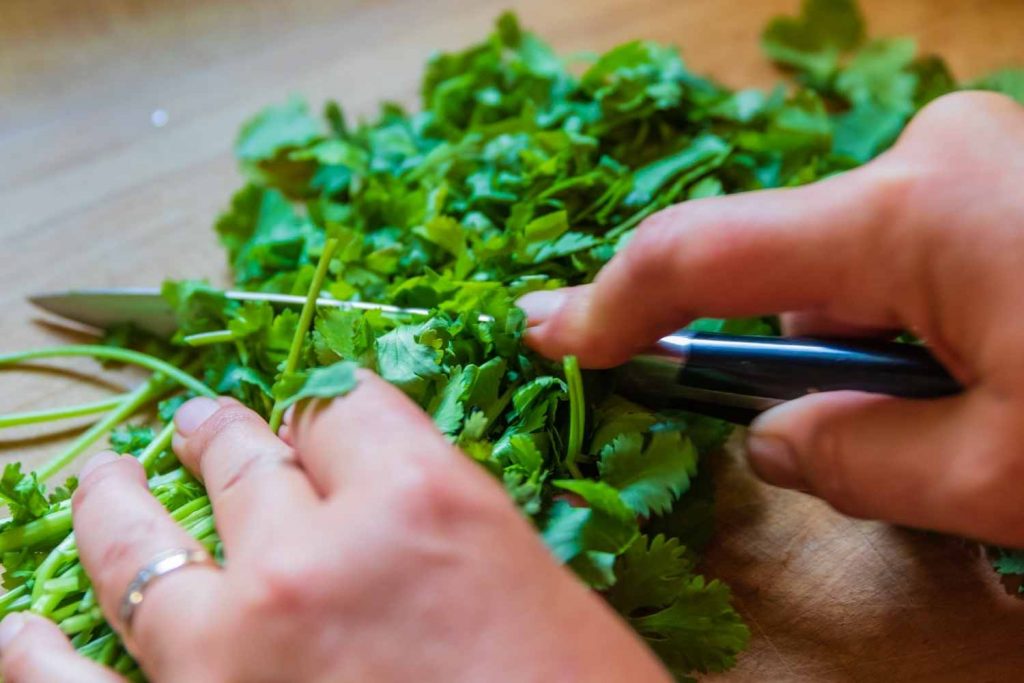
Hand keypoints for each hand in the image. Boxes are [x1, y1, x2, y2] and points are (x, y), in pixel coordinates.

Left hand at [0, 372, 669, 681]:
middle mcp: (312, 554)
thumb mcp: (537, 587)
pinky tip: (20, 631)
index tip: (316, 421)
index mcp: (419, 500)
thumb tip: (393, 515)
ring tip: (106, 481)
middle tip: (196, 427)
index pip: (344, 408)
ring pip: (142, 545)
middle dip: (219, 434)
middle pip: (242, 457)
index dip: (328, 413)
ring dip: (116, 503)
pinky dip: (37, 655)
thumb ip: (449, 530)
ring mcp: (232, 647)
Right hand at [519, 92, 1023, 547]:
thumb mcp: (999, 477)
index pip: (701, 255)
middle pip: (788, 272)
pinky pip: (908, 249)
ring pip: (852, 267)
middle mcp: (931, 156)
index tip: (550, 334)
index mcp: (913, 216)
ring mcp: (974, 156)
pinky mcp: (1002, 175)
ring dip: (863, 344)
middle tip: (846, 434)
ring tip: (965, 412)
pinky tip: (991, 370)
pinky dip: (909, 316)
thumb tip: (774, 441)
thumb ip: (857, 462)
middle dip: (793, 359)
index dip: (613, 304)